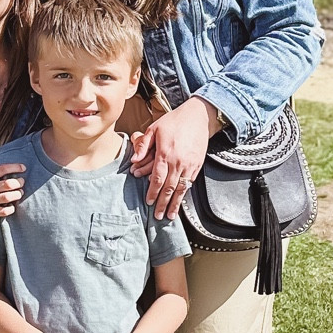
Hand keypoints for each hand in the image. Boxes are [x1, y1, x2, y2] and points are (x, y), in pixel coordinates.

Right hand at [0, 147, 26, 224]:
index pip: (3, 169)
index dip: (15, 167)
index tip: (23, 167)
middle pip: (8, 184)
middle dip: (18, 182)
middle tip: (21, 182)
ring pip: (8, 197)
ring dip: (17, 195)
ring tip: (19, 193)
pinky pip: (4, 211)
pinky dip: (11, 209)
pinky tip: (12, 206)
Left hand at [129, 96, 215, 217]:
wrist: (198, 116)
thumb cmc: (174, 121)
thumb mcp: (154, 128)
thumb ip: (143, 145)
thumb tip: (134, 161)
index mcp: (165, 153)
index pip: (158, 178)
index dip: (153, 192)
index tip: (149, 202)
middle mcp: (178, 162)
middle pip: (169, 188)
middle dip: (163, 203)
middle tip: (158, 216)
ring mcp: (190, 164)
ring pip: (181, 189)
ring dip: (175, 203)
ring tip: (170, 216)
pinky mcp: (198, 165)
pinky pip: (190, 183)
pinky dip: (185, 194)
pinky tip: (180, 201)